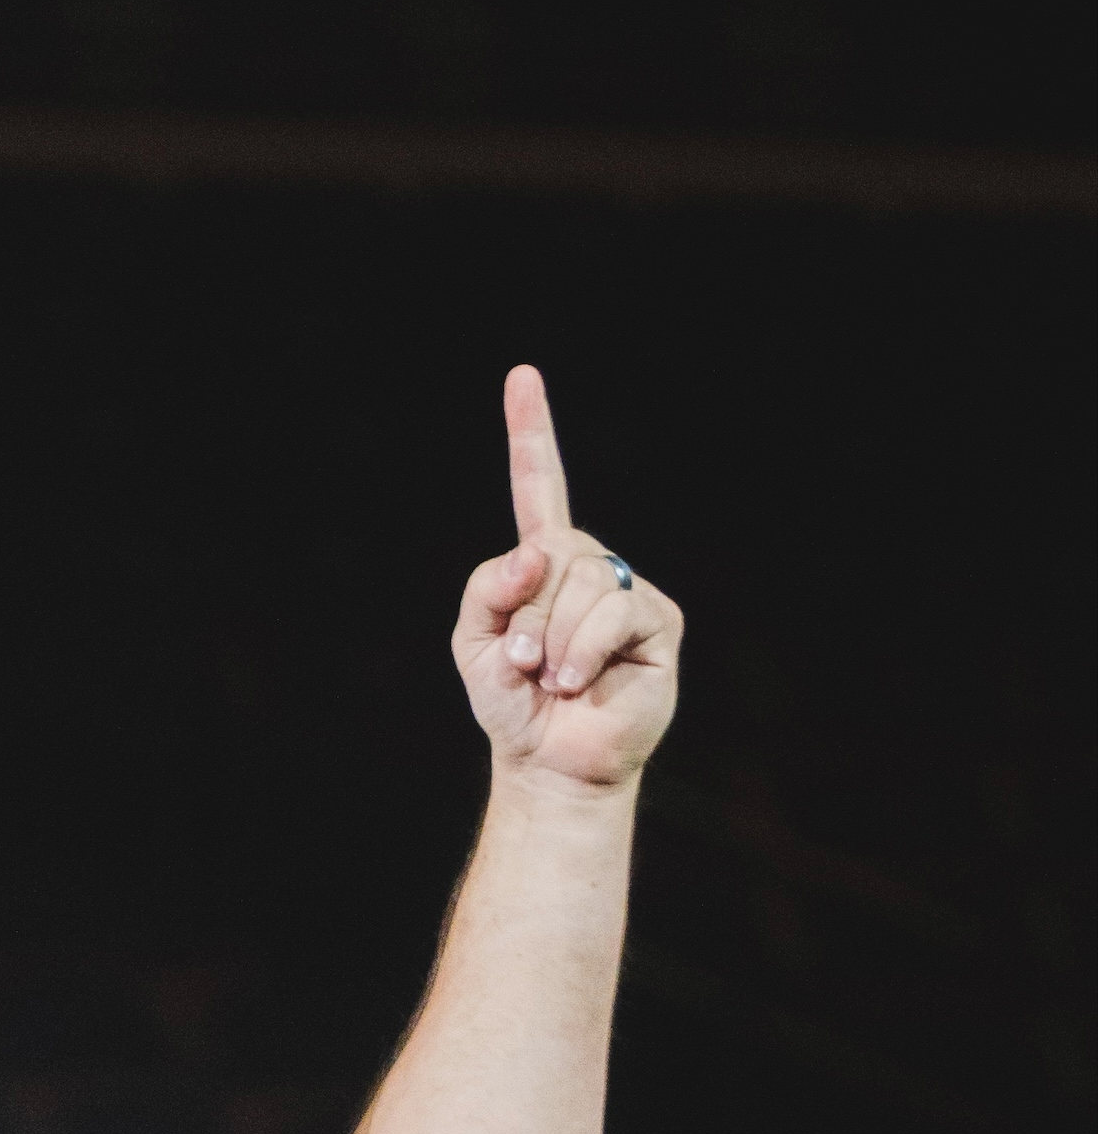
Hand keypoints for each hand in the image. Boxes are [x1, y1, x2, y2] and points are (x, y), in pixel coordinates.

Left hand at [453, 365, 679, 791]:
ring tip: (552, 678)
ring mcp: (626, 589)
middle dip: (527, 615)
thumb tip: (538, 553)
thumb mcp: (473, 639)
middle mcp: (587, 564)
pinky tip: (577, 681)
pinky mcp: (659, 621)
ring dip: (552, 640)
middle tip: (523, 663)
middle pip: (551, 552)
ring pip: (581, 581)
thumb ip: (489, 586)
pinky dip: (582, 652)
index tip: (523, 373)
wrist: (550, 760)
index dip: (531, 430)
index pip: (537, 484)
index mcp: (541, 559)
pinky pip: (612, 613)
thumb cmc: (510, 699)